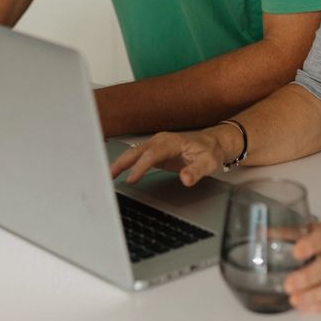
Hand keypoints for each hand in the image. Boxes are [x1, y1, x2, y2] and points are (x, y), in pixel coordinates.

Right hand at [109, 129, 227, 185]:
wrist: (213, 143)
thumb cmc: (210, 151)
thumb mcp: (209, 163)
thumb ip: (197, 171)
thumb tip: (186, 179)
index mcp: (171, 142)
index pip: (151, 154)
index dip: (140, 167)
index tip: (131, 179)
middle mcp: (161, 141)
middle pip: (136, 151)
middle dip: (121, 163)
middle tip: (108, 175)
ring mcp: (156, 145)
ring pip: (133, 153)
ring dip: (120, 163)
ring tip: (107, 176)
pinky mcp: (155, 151)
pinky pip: (137, 157)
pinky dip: (126, 164)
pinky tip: (118, 172)